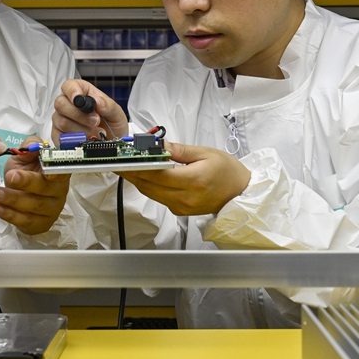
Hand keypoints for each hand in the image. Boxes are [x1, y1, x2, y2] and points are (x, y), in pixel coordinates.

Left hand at [0, 136, 70, 234]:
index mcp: (58, 171)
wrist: (17, 193)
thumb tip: (33, 145)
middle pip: (46, 188)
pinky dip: (10, 215)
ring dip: (13, 199)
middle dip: (26, 182)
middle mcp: (59, 191)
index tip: (46, 172)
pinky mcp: (41, 224)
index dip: (56, 172)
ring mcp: (52, 210)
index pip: (62, 171)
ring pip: (34, 206)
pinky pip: (26, 221)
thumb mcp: (24, 157)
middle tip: (9, 176)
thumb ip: (29, 148)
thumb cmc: (24, 173)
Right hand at [51, 79, 128, 143]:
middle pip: (61, 104)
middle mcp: (68, 104)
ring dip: (81, 129)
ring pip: (62, 122)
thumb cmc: (111, 124)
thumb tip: (98, 102)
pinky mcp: (59, 135)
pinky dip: (74, 140)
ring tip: (97, 133)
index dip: (72, 92)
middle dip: (79, 115)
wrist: (112, 142)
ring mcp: (61, 119)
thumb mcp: (116, 113)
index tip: (80, 101)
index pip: (69, 86)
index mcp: (81, 91)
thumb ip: (109, 106)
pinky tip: (86, 140)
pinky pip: (60, 137)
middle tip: (95, 121)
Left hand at [118, 142, 250, 215]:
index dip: (137, 167)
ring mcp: (181, 207)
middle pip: (149, 186)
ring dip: (138, 180)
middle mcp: (185, 198)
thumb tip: (159, 147)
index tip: (124, 159)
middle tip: (118, 162)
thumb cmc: (227, 171)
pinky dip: (149, 187)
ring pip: (151, 194)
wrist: (240, 192)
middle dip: (131, 173)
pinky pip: (159, 198)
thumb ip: (179, 151)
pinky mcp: (180, 211)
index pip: (157, 175)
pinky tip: (144, 176)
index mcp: (193, 182)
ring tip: (126, 167)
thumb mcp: (206, 153)